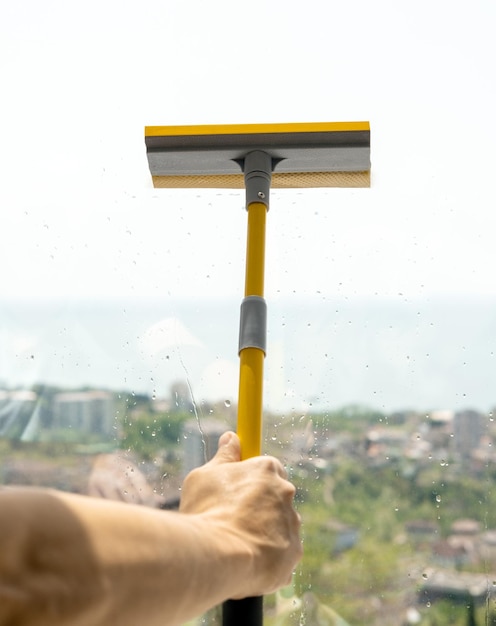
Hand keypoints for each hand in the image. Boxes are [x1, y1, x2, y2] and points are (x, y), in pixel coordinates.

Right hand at [179, 431, 301, 597]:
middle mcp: (286, 492)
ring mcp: (292, 523)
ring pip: (279, 525)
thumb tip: (231, 438)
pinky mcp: (294, 553)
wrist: (214, 558)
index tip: (237, 489)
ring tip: (235, 541)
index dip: (250, 479)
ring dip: (263, 531)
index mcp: (267, 468)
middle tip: (231, 518)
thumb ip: (224, 456)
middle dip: (258, 506)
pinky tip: (246, 559)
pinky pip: (282, 552)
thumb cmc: (206, 511)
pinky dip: (267, 555)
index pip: (266, 468)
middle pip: (275, 496)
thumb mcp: (204, 476)